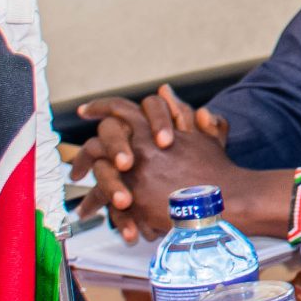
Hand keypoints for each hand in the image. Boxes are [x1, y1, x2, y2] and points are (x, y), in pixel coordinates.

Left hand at [73, 86, 284, 240]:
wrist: (223, 199)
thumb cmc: (216, 168)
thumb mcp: (202, 133)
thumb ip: (180, 111)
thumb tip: (165, 89)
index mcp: (152, 130)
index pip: (118, 109)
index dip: (100, 107)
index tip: (86, 110)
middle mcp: (138, 148)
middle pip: (99, 141)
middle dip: (85, 152)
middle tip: (77, 166)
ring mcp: (134, 174)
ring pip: (97, 172)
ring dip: (89, 182)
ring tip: (83, 195)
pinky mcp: (134, 200)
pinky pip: (105, 200)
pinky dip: (96, 205)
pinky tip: (88, 211)